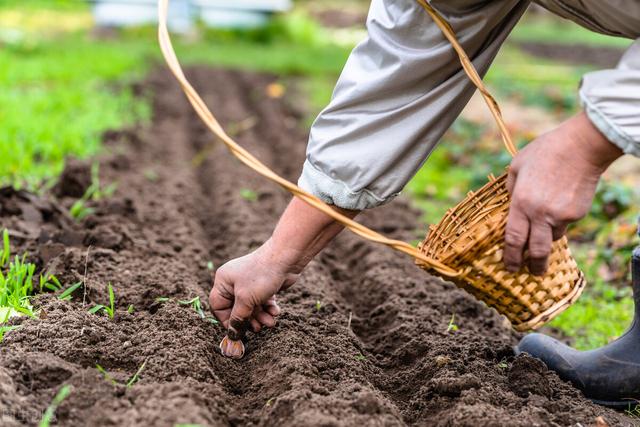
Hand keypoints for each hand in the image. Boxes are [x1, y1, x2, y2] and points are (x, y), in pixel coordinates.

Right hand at [210, 198, 357, 357]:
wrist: (286, 259)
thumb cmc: (261, 276)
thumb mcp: (246, 300)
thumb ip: (238, 319)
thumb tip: (232, 336)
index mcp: (223, 281)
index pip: (218, 306)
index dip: (226, 320)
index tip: (237, 331)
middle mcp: (234, 282)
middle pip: (236, 309)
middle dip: (249, 320)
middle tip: (258, 328)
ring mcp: (249, 283)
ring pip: (251, 307)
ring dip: (261, 316)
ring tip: (270, 322)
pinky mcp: (263, 285)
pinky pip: (262, 302)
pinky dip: (268, 308)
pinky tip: (275, 311)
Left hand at [504, 112, 621, 274]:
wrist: (581, 147)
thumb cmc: (545, 152)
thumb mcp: (517, 166)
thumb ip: (510, 188)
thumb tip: (510, 202)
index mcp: (521, 203)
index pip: (513, 239)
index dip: (510, 256)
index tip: (509, 267)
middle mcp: (540, 214)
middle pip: (535, 251)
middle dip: (532, 266)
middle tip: (530, 273)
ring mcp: (561, 216)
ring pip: (552, 237)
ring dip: (546, 237)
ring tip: (544, 225)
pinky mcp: (577, 214)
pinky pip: (565, 224)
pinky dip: (559, 221)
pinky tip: (560, 204)